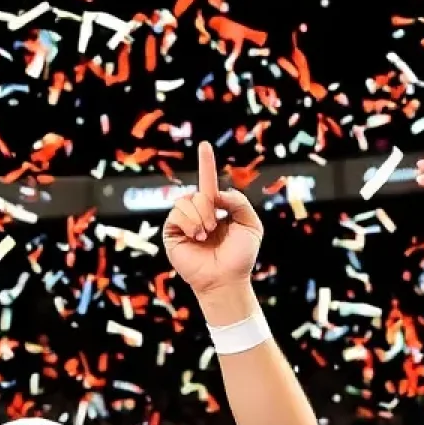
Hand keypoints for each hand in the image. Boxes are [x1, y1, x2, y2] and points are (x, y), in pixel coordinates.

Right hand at [163, 142, 263, 311]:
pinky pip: (178, 212)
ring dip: (201, 216)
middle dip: (211, 207)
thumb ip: (239, 202)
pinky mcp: (172, 232)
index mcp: (216, 209)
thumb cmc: (240, 256)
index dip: (207, 163)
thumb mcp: (251, 225)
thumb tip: (216, 193)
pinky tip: (197, 236)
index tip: (205, 145)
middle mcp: (198, 213)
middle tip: (215, 228)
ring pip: (188, 200)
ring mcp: (184, 222)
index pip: (209, 182)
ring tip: (206, 235)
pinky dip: (191, 222)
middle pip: (201, 192)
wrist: (226, 279)